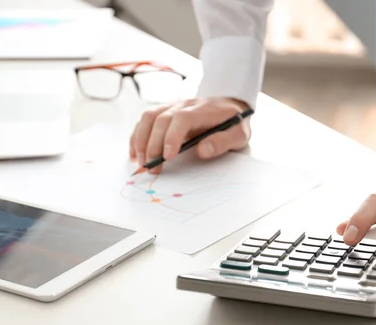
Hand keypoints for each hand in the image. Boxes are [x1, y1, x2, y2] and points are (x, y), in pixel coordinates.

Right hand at [129, 97, 251, 173]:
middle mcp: (184, 105)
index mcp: (203, 110)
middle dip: (153, 145)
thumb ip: (224, 142)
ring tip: (141, 163)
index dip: (172, 136)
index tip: (168, 156)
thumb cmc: (235, 123)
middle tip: (153, 168)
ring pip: (149, 117)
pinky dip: (137, 136)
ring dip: (141, 140)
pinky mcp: (166, 112)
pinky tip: (134, 153)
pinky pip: (145, 120)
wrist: (231, 105)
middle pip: (161, 119)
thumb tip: (202, 150)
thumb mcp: (240, 134)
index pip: (181, 118)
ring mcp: (173, 107)